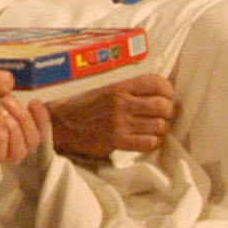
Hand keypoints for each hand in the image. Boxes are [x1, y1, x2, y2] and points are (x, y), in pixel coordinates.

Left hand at [0, 70, 48, 165]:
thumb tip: (11, 86)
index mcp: (6, 119)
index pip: (36, 128)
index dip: (42, 118)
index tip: (34, 101)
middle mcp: (1, 135)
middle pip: (33, 141)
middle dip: (28, 121)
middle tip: (7, 103)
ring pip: (20, 153)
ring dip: (18, 132)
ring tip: (2, 115)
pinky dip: (3, 140)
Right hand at [46, 73, 176, 158]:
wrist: (60, 124)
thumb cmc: (83, 106)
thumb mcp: (104, 89)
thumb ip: (127, 88)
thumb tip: (155, 91)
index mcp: (119, 86)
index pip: (157, 83)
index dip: (168, 91)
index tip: (166, 97)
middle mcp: (121, 102)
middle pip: (163, 106)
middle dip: (168, 112)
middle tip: (163, 115)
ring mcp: (120, 123)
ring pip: (159, 126)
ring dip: (161, 129)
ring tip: (155, 129)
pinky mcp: (117, 141)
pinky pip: (148, 143)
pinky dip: (153, 142)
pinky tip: (147, 140)